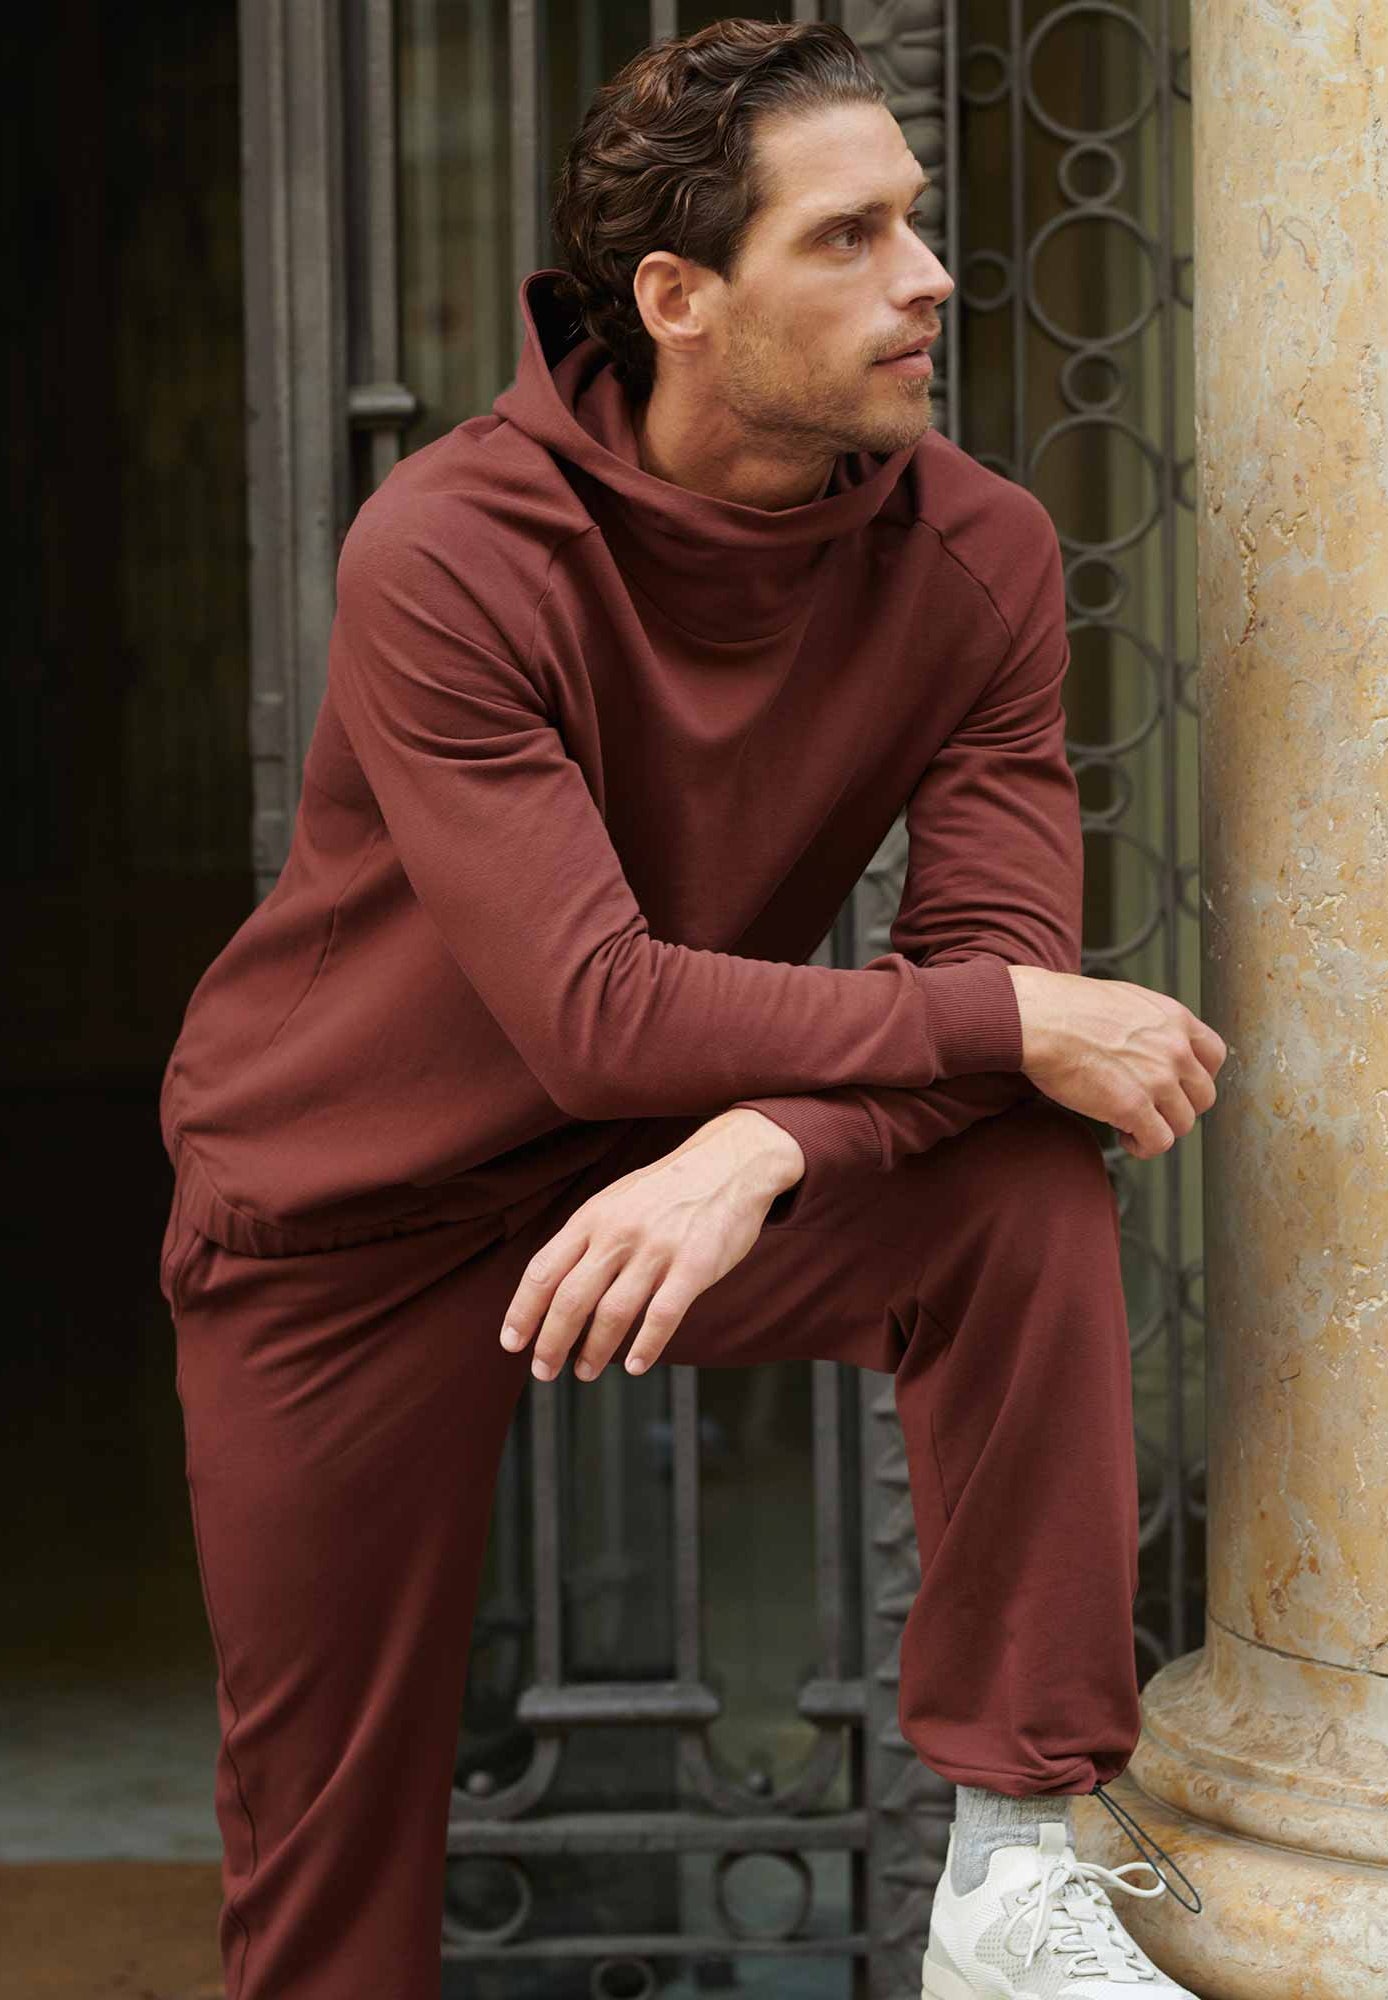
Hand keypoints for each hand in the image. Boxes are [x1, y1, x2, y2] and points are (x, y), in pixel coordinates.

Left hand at [497, 1109, 804, 1383]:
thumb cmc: (667, 1190)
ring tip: (585, 1371)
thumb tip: (552, 1287)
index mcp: (593, 1217)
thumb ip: (586, 1239)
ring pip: (613, 1313)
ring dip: (594, 1351)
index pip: (543, 1271)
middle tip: (544, 1370)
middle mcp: (618, 1234)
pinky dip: (646, 1347)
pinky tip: (635, 1365)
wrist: (730, 1163)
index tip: (512, 1342)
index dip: (522, 1312)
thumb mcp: (615, 1201)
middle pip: (571, 1299)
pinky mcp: (695, 1266)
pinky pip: (663, 1316)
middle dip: (551, 1343)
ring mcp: (657, 1250)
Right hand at [1006, 965, 1226, 1159]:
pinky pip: (1158, 1142)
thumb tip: (1145, 1044)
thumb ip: (1149, 1023)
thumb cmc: (1064, 1007)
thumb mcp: (1124, 1000)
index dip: (1197, 1076)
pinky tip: (1122, 1135)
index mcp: (1174, 1018)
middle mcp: (1175, 1049)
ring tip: (1130, 1123)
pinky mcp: (1134, 1107)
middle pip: (1203, 1096)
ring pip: (1183, 1123)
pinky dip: (1143, 1146)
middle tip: (1149, 1107)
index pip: (1215, 1055)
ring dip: (1158, 1128)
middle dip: (1177, 1107)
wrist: (1037, 1019)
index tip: (1177, 1085)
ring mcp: (1158, 1079)